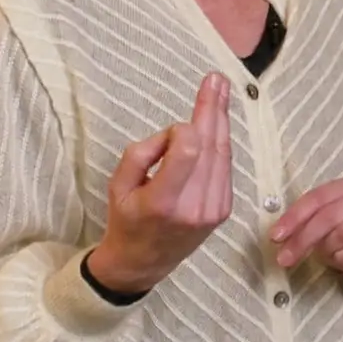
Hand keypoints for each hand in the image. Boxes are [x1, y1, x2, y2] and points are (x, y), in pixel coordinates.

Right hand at [86, 72, 233, 293]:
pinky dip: (220, 143)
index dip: (181, 130)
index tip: (170, 130)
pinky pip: (225, 167)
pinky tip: (217, 124)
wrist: (143, 262)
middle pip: (210, 146)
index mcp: (163, 202)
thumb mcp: (117, 186)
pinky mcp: (223, 210)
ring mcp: (213, 210)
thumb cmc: (125, 220)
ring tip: (220, 90)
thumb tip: (175, 133)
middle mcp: (194, 207)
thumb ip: (142, 153)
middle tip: (216, 79)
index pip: (188, 150)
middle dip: (212, 109)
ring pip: (222, 154)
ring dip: (220, 120)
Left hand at [269, 177, 342, 288]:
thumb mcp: (322, 226)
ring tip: (329, 255)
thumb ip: (305, 223)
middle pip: (328, 215)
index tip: (275, 236)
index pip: (317, 197)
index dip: (294, 217)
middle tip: (285, 258)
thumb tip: (278, 235)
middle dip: (303, 238)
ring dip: (328, 248)